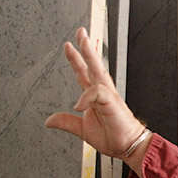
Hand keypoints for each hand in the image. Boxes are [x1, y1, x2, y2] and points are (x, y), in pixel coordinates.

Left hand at [45, 28, 144, 157]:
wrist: (127, 146)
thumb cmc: (112, 135)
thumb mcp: (82, 129)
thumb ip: (66, 122)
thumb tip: (49, 120)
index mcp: (96, 96)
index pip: (84, 72)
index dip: (75, 59)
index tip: (68, 46)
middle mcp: (103, 91)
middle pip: (93, 64)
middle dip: (86, 47)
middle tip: (80, 32)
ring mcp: (109, 95)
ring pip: (99, 70)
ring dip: (91, 55)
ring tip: (83, 43)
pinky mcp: (112, 103)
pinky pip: (98, 92)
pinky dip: (86, 97)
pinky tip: (79, 105)